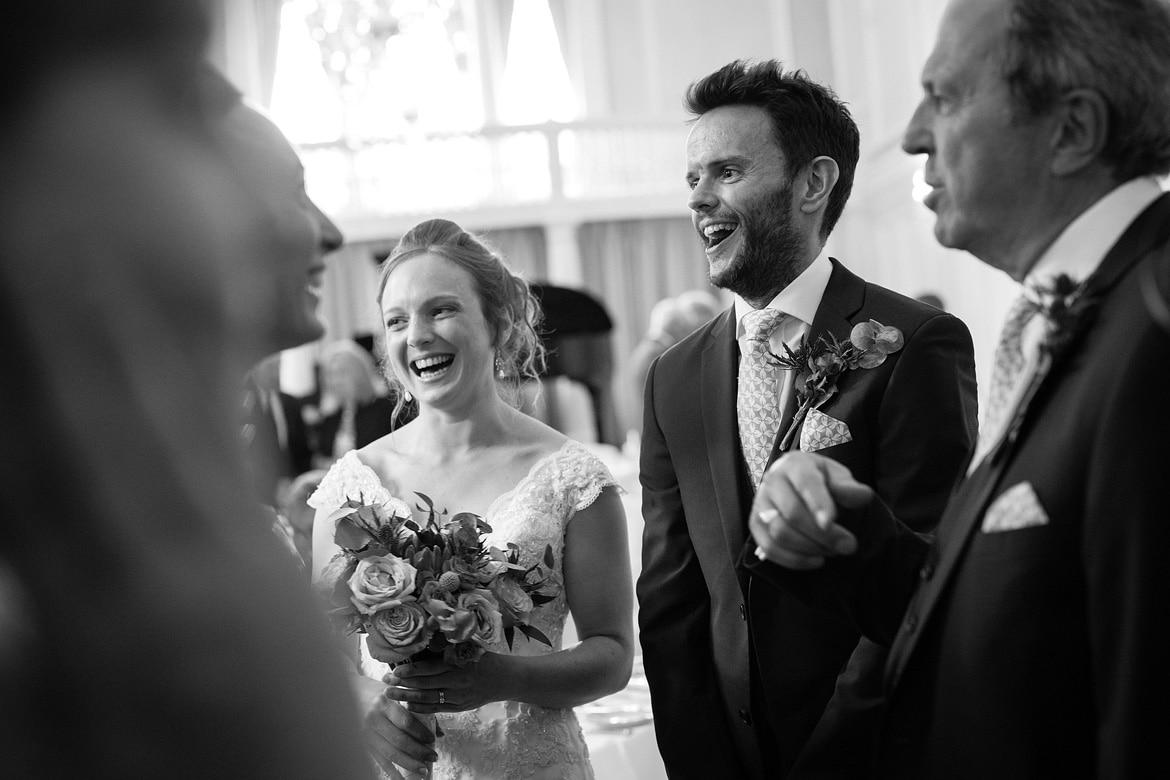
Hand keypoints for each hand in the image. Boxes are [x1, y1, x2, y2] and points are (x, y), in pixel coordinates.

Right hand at [363, 692, 437, 778]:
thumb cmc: (384, 695)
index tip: (432, 740)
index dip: (420, 732)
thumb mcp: (400, 696)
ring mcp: (368, 733)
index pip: (405, 720)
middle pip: (399, 740)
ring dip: (409, 764)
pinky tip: (403, 779)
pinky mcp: (365, 743)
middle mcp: (375, 718)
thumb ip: (420, 711)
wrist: (354, 694)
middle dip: (418, 751)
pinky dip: (393, 772)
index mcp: (386, 703)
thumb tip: (440, 733)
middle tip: (433, 758)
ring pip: (390, 753)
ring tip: (423, 769)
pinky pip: (380, 760)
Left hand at [384, 654, 499, 713]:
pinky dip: (421, 708)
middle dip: (402, 684)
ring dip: (407, 697)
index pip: (429, 668)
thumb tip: (422, 637)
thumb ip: (446, 645)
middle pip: (424, 685)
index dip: (410, 671)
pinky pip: (436, 709)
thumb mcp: (468, 646)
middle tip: (385, 683)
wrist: (503, 678)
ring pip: (428, 699)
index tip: (394, 670)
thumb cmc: (483, 658)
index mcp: (458, 664)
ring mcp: (458, 697)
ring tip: (390, 695)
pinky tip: (408, 705)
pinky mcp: (460, 707)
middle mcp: (457, 682)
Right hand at [749, 452, 873, 568]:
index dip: (818, 504)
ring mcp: (760, 504)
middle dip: (823, 535)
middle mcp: (772, 481)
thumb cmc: (820, 481)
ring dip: (810, 548)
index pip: (805, 483)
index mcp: (794, 464)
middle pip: (792, 514)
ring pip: (779, 533)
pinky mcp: (755, 525)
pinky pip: (769, 548)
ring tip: (832, 550)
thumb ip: (849, 486)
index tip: (830, 522)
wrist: (797, 484)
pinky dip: (794, 560)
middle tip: (848, 546)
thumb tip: (862, 495)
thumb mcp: (838, 477)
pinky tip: (816, 560)